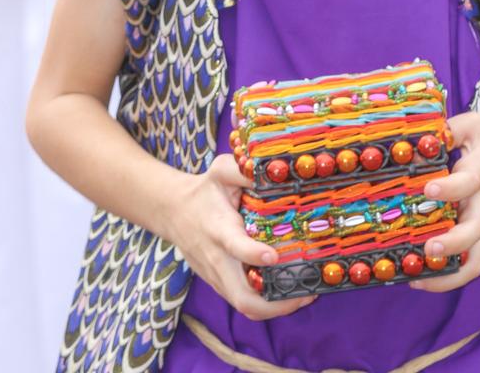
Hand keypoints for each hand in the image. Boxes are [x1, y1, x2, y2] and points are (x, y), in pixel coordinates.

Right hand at [168, 153, 315, 319]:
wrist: (173, 211)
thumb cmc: (205, 190)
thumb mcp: (222, 170)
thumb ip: (245, 170)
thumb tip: (276, 171)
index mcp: (219, 229)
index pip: (234, 246)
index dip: (253, 254)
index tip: (274, 255)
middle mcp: (217, 259)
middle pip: (242, 297)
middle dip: (275, 304)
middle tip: (306, 293)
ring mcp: (216, 276)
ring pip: (244, 306)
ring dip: (276, 308)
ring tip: (305, 296)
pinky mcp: (218, 284)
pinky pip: (241, 302)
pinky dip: (266, 304)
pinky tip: (289, 292)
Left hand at [411, 111, 479, 292]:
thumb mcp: (476, 127)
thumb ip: (449, 128)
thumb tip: (417, 135)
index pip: (466, 183)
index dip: (448, 187)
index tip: (428, 189)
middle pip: (473, 230)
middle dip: (451, 242)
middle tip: (428, 245)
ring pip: (473, 259)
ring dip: (447, 272)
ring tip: (418, 276)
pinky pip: (470, 267)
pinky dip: (448, 280)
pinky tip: (421, 281)